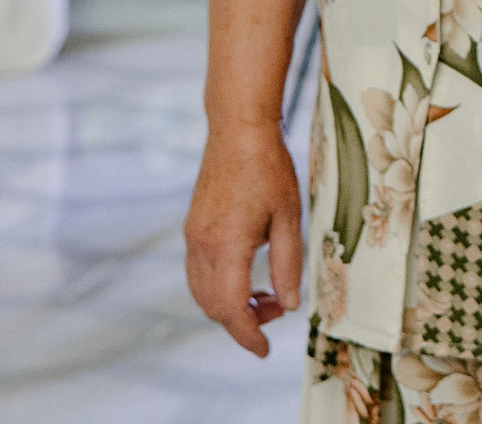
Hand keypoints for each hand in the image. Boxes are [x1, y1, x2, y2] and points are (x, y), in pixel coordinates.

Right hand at [185, 117, 302, 356]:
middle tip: (277, 312)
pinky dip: (218, 288)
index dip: (248, 336)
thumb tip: (290, 305)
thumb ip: (288, 265)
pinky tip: (246, 276)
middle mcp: (202, 246)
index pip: (232, 309)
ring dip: (229, 306)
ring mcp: (192, 237)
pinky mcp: (191, 229)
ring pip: (201, 293)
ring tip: (265, 297)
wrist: (238, 130)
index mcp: (228, 246)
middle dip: (243, 322)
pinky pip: (198, 274)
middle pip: (213, 307)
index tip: (265, 350)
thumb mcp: (289, 218)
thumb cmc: (270, 169)